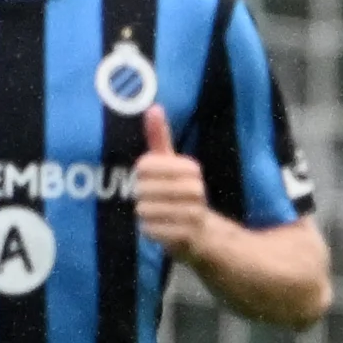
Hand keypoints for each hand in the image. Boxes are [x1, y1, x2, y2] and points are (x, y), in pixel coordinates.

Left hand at [133, 106, 210, 256]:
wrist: (202, 232)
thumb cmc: (179, 192)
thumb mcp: (170, 163)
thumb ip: (160, 137)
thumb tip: (153, 107)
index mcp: (191, 168)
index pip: (144, 165)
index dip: (141, 174)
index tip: (152, 179)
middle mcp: (195, 190)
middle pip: (142, 188)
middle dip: (142, 195)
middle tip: (155, 199)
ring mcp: (192, 214)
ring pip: (143, 209)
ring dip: (145, 213)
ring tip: (158, 214)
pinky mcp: (185, 236)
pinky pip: (149, 229)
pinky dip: (150, 230)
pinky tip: (162, 227)